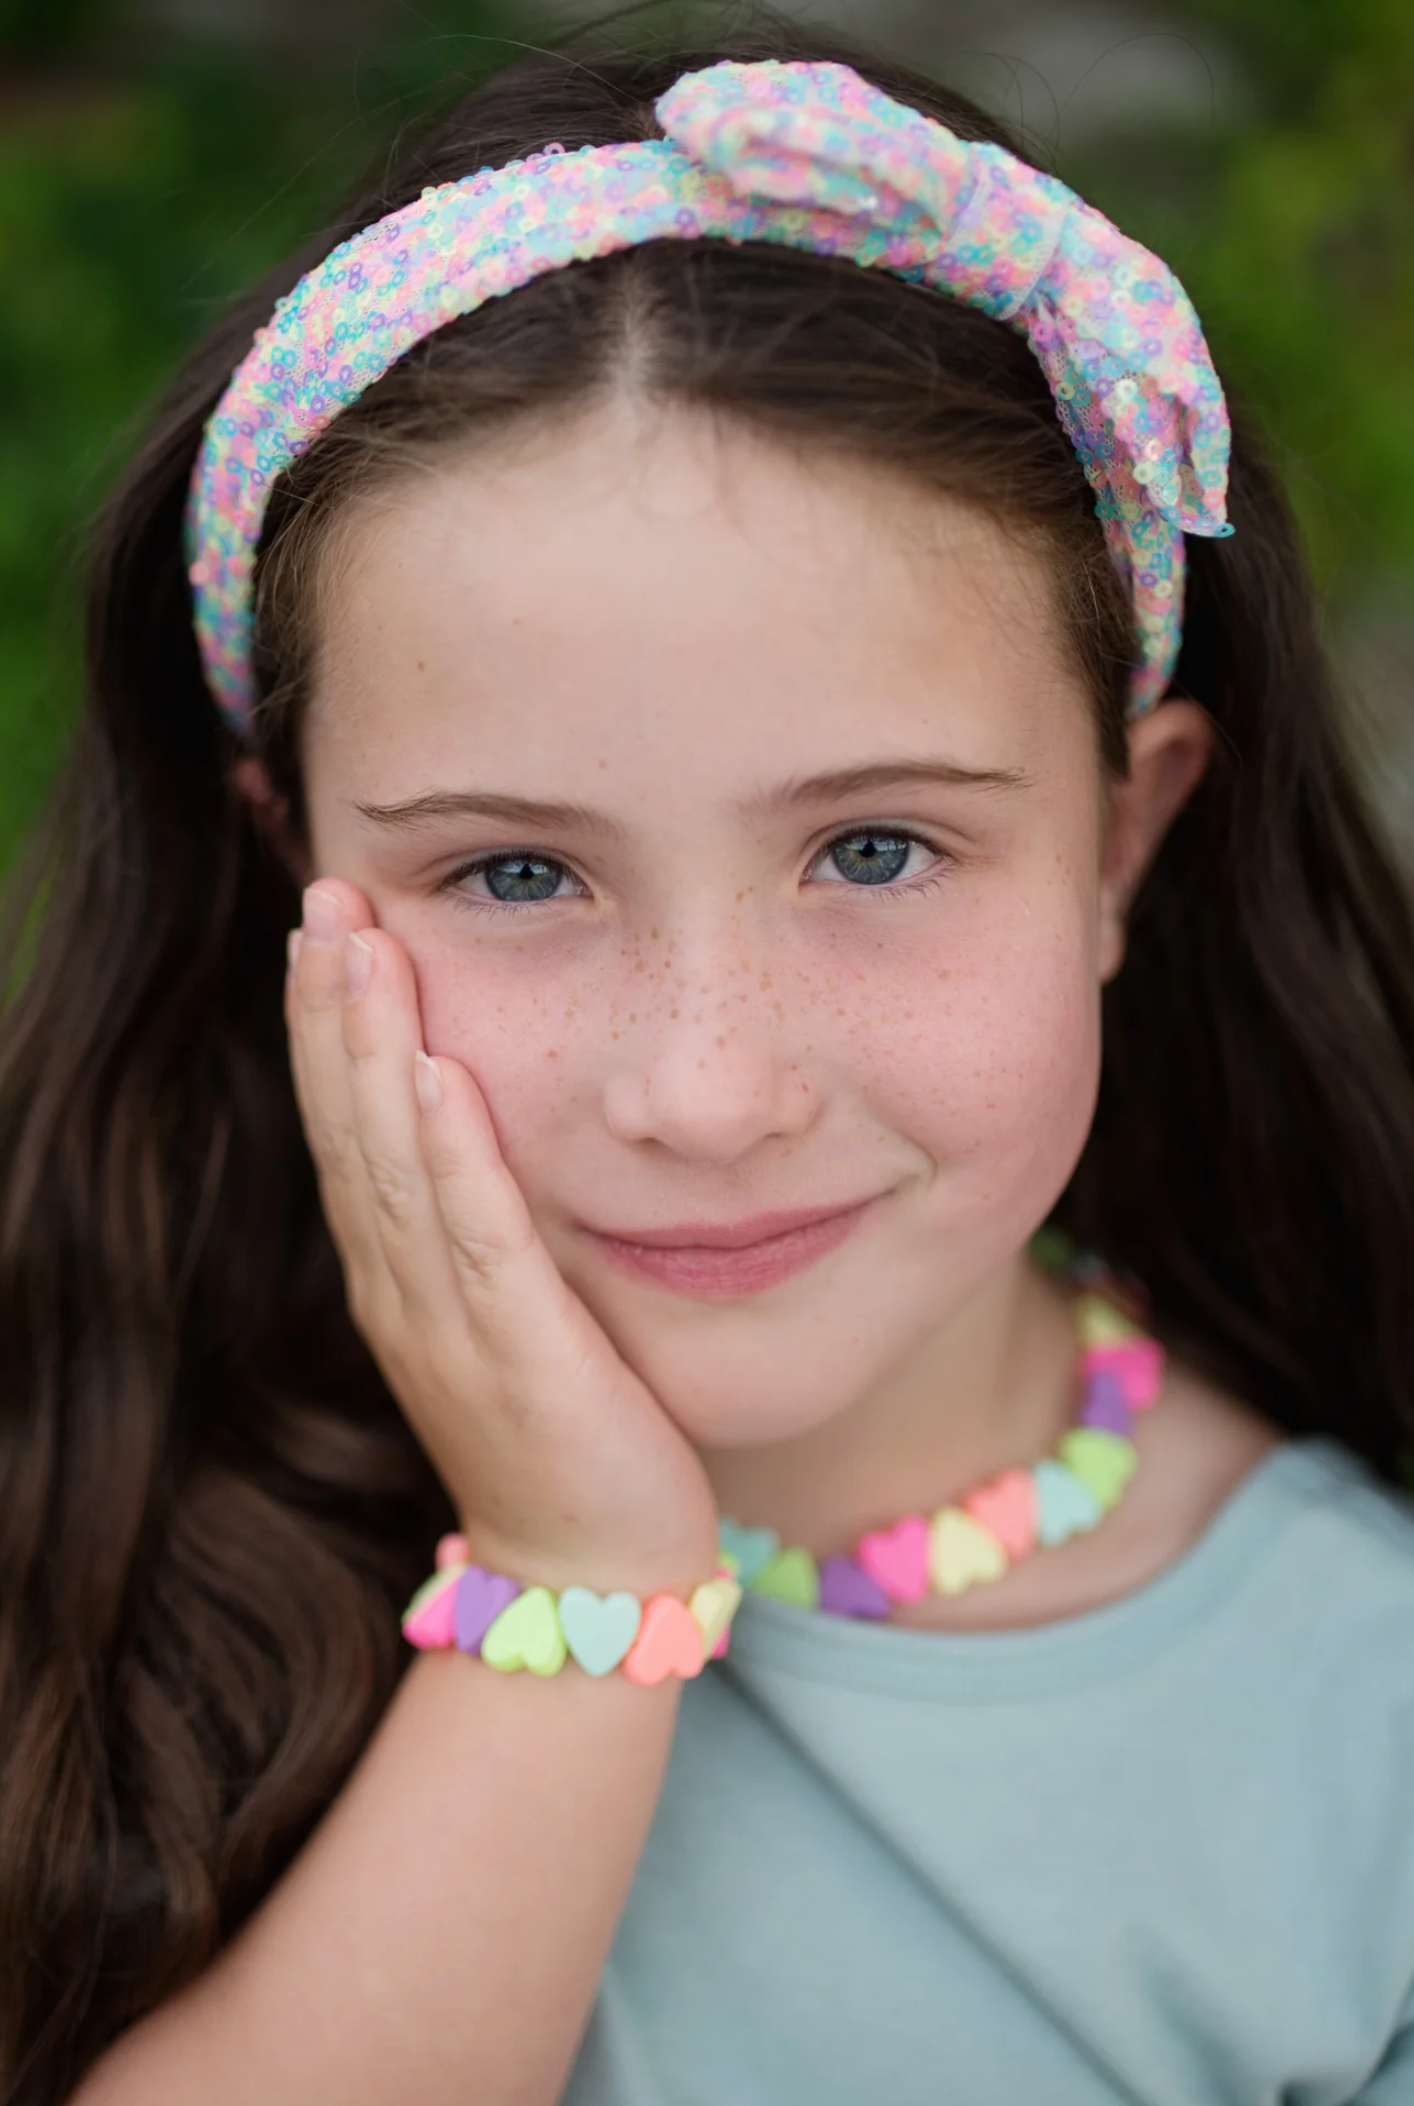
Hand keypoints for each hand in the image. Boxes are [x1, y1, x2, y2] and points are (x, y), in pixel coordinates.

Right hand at [285, 880, 721, 1597]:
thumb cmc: (566, 1430)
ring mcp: (448, 1325)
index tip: (326, 924)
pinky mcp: (518, 1357)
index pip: (348, 1127)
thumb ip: (480, 1227)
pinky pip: (475, 1239)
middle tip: (325, 895)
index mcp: (399, 1275)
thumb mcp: (505, 1312)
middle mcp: (403, 1290)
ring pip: (392, 1166)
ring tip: (357, 948)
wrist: (592, 1571)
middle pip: (350, 1127)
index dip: (327, 1025)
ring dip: (369, 1051)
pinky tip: (434, 1077)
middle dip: (331, 1007)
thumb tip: (480, 1118)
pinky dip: (449, 1156)